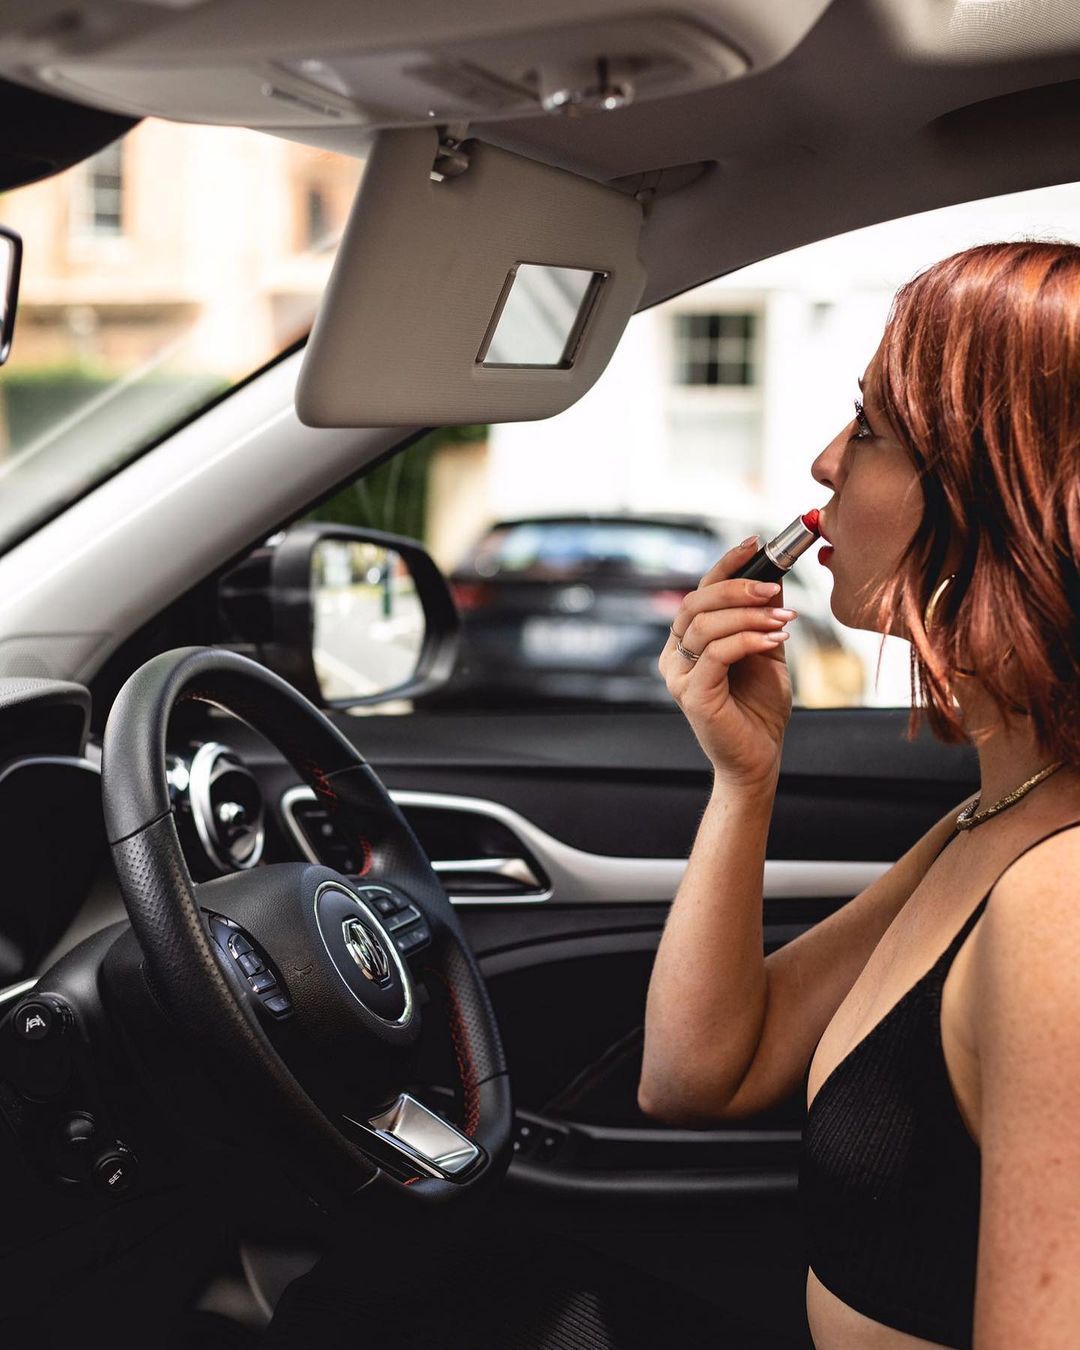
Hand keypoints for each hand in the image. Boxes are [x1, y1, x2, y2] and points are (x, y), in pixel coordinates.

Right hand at [660, 536, 795, 787]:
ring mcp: (678, 676)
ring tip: (784, 622)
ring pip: (706, 625)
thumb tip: (774, 572)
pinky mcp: (692, 694)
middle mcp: (675, 655)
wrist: (759, 756)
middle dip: (738, 588)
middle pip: (696, 603)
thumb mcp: (766, 649)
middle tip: (774, 589)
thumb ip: (763, 614)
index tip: (756, 545)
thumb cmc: (759, 707)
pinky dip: (749, 640)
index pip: (700, 592)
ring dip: (750, 615)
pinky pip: (717, 653)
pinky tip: (775, 641)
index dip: (725, 565)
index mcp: (687, 641)